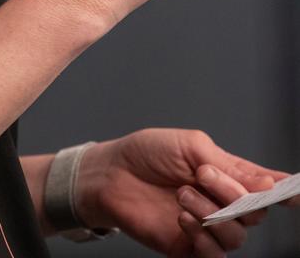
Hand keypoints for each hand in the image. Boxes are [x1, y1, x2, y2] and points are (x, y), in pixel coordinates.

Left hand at [75, 127, 295, 255]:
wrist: (112, 174)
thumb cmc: (147, 154)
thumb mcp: (190, 146)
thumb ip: (229, 165)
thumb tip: (267, 183)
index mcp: (228, 174)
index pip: (267, 186)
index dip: (285, 190)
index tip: (295, 192)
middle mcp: (223, 203)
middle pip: (256, 211)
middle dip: (233, 193)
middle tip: (203, 174)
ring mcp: (208, 227)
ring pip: (237, 234)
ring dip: (212, 213)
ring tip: (183, 195)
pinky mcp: (191, 249)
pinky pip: (216, 255)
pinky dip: (203, 237)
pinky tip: (182, 218)